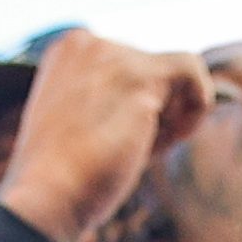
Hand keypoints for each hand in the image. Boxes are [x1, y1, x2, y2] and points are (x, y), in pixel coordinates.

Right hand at [0, 30, 204, 241]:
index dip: (131, 106)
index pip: (127, 65)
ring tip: (141, 149)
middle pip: (153, 69)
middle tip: (126, 150)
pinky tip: (175, 137)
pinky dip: (196, 106)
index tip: (113, 137)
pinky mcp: (140, 76)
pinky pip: (192, 70)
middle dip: (153, 113)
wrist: (45, 199)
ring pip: (176, 74)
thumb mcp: (79, 123)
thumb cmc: (61, 175)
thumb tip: (152, 102)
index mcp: (69, 50)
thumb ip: (108, 99)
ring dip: (170, 117)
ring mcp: (113, 55)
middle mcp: (89, 42)